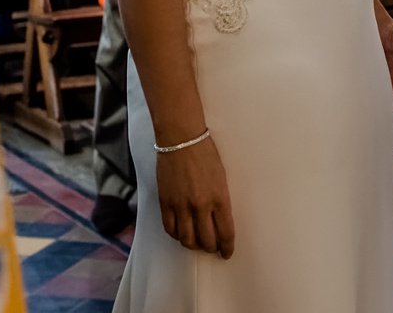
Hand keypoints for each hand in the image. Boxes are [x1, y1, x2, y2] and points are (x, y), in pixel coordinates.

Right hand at [155, 135, 234, 257]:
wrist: (181, 139)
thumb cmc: (205, 153)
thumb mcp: (222, 177)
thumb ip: (220, 199)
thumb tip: (219, 219)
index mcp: (220, 198)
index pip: (225, 232)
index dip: (226, 247)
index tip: (227, 252)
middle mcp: (201, 206)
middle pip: (206, 240)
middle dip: (211, 248)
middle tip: (213, 248)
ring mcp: (181, 206)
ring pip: (187, 239)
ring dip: (194, 245)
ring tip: (197, 243)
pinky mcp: (165, 203)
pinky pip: (170, 229)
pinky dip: (177, 236)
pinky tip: (181, 234)